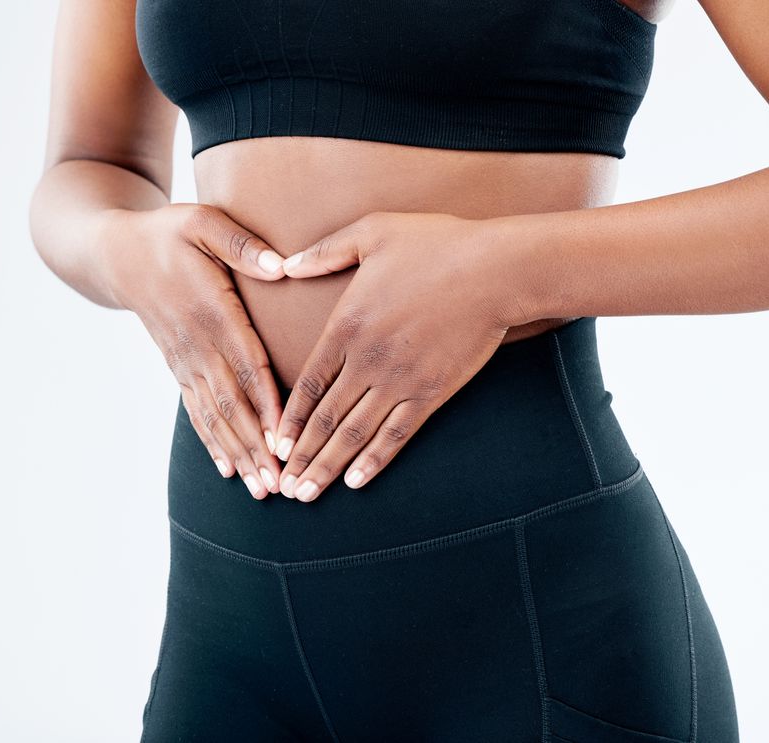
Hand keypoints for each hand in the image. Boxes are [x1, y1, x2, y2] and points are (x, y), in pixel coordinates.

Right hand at [105, 203, 287, 498]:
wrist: (115, 253)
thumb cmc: (168, 233)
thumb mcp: (202, 222)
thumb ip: (241, 245)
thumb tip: (281, 266)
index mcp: (211, 310)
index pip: (246, 363)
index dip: (265, 402)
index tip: (284, 436)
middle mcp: (197, 343)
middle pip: (231, 402)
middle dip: (255, 444)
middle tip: (279, 482)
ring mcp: (184, 359)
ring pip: (214, 415)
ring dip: (239, 452)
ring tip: (261, 487)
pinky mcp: (178, 367)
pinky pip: (196, 410)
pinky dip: (213, 442)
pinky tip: (228, 470)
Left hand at [271, 211, 519, 500]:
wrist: (495, 269)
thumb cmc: (436, 244)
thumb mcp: (371, 232)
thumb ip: (324, 252)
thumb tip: (285, 265)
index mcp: (346, 325)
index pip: (307, 383)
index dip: (288, 418)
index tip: (273, 444)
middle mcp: (367, 360)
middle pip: (324, 418)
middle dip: (301, 456)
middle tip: (283, 487)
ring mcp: (400, 380)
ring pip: (355, 433)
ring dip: (328, 467)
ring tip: (308, 494)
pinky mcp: (432, 392)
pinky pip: (397, 434)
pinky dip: (375, 459)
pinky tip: (358, 480)